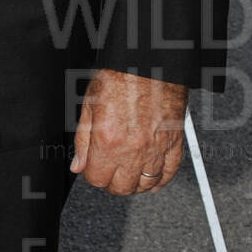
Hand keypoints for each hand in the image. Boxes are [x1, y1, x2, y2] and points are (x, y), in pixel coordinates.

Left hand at [71, 69, 186, 195]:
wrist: (149, 63)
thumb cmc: (120, 77)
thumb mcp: (89, 106)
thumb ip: (83, 141)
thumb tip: (78, 164)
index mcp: (107, 140)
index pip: (96, 179)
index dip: (92, 175)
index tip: (93, 168)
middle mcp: (132, 149)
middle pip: (121, 187)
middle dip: (111, 183)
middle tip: (109, 171)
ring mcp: (155, 148)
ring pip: (145, 184)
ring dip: (135, 184)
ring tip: (128, 174)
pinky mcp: (174, 143)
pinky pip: (169, 173)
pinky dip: (161, 180)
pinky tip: (152, 177)